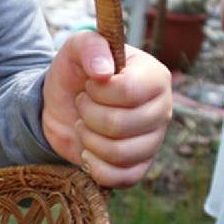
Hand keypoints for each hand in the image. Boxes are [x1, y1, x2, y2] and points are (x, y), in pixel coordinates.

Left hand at [41, 31, 172, 187]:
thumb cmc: (75, 74)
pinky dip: (94, 166)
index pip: (128, 92)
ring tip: (84, 124)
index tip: (88, 84)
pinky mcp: (139, 166)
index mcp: (155, 77)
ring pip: (120, 153)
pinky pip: (121, 178)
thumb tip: (103, 72)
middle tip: (82, 104)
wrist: (60, 106)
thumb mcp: (75, 48)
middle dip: (87, 114)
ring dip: (88, 138)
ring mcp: (153, 141)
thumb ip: (90, 45)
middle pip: (120, 125)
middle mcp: (162, 110)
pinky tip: (87, 150)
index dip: (97, 91)